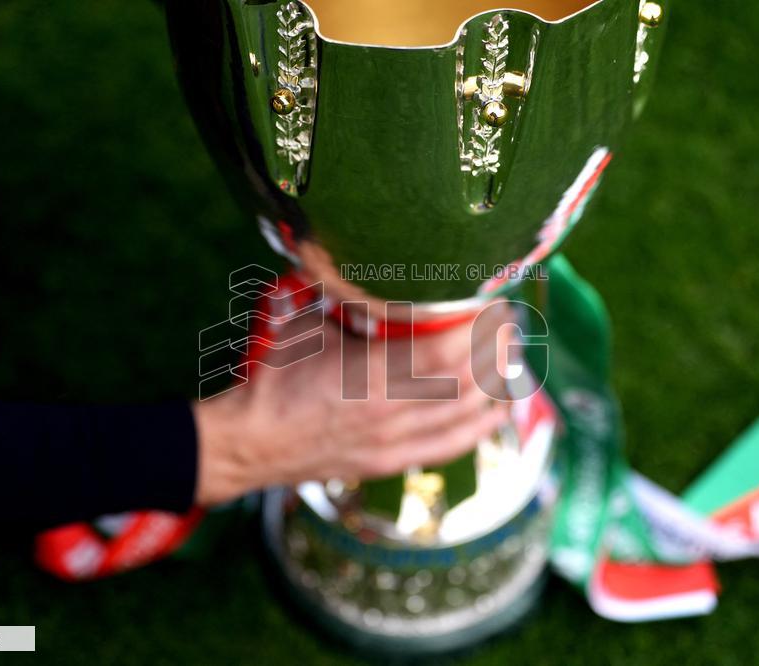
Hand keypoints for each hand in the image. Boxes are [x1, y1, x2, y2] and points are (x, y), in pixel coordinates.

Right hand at [190, 304, 513, 505]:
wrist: (248, 441)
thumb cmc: (274, 375)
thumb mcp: (312, 324)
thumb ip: (353, 302)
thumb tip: (382, 274)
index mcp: (370, 376)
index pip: (448, 351)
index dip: (482, 326)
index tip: (495, 301)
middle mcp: (390, 415)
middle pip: (469, 383)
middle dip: (498, 349)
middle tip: (509, 321)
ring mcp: (393, 445)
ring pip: (466, 417)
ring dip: (497, 384)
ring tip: (510, 355)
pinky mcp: (390, 463)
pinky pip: (451, 447)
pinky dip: (481, 426)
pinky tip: (498, 409)